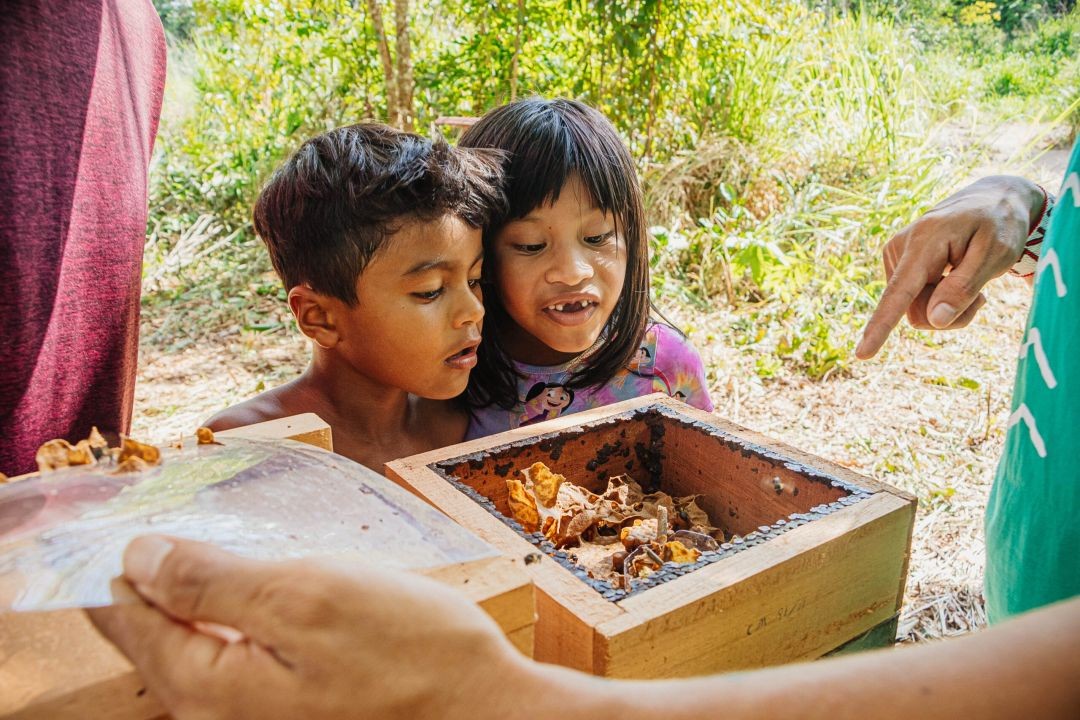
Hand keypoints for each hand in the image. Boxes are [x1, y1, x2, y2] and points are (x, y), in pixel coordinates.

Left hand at [87, 536, 540, 719]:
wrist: (484, 713)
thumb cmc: (409, 652)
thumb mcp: (306, 596)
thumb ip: (212, 580)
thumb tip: (137, 556)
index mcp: (208, 686)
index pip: (126, 616)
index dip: (117, 560)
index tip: (109, 515)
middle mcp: (217, 717)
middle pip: (152, 638)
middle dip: (146, 578)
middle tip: (144, 523)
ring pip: (192, 649)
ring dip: (186, 598)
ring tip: (187, 548)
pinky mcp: (288, 714)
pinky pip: (231, 661)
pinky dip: (226, 619)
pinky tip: (247, 592)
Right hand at [856, 175, 1043, 358]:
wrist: (989, 200)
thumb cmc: (998, 225)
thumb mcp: (996, 254)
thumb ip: (963, 288)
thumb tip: (933, 322)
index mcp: (924, 241)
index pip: (899, 292)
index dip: (881, 325)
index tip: (862, 354)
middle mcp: (900, 248)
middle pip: (916, 313)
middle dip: (948, 317)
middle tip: (980, 297)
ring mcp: (895, 256)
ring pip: (915, 312)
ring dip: (946, 308)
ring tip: (970, 282)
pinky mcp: (897, 264)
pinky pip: (913, 303)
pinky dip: (939, 300)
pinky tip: (954, 277)